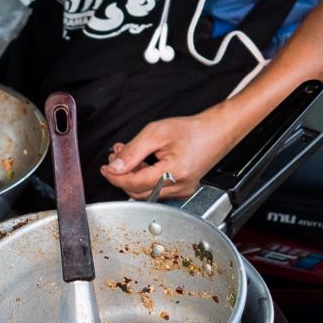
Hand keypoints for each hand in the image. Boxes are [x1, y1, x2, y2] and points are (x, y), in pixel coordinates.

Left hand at [99, 100, 264, 197]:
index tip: (105, 169)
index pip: (134, 184)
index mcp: (174, 172)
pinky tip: (142, 162)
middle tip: (115, 158)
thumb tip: (115, 166)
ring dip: (133, 176)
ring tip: (128, 156)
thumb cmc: (193, 130)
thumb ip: (133, 152)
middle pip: (138, 191)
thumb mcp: (156, 133)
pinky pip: (157, 189)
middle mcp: (180, 186)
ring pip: (147, 192)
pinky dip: (145, 178)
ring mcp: (183, 190)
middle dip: (123, 175)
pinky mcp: (184, 189)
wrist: (216, 131)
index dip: (116, 177)